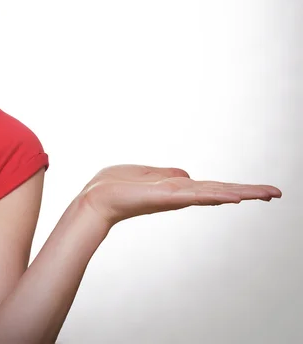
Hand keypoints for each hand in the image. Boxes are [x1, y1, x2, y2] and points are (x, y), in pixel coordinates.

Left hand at [80, 164, 281, 225]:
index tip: (260, 191)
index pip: (212, 187)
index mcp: (176, 188)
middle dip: (248, 192)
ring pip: (213, 193)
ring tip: (266, 193)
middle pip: (220, 192)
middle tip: (277, 193)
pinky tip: (231, 197)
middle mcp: (179, 195)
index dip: (236, 188)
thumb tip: (189, 176)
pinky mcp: (163, 198)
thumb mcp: (146, 174)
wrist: (95, 198)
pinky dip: (213, 195)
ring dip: (240, 193)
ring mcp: (173, 197)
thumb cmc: (115, 186)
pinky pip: (193, 196)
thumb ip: (168, 175)